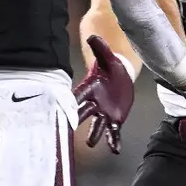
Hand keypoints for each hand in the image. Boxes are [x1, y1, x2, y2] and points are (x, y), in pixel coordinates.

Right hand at [74, 35, 135, 154]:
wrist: (121, 79)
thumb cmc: (111, 69)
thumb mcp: (108, 58)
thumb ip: (101, 49)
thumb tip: (94, 36)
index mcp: (90, 88)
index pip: (78, 95)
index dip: (72, 101)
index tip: (64, 107)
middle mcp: (94, 103)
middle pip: (83, 113)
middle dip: (77, 120)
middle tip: (68, 129)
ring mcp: (103, 113)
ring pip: (96, 126)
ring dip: (94, 135)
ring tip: (91, 143)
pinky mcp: (114, 120)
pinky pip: (113, 132)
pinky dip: (113, 140)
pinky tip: (115, 149)